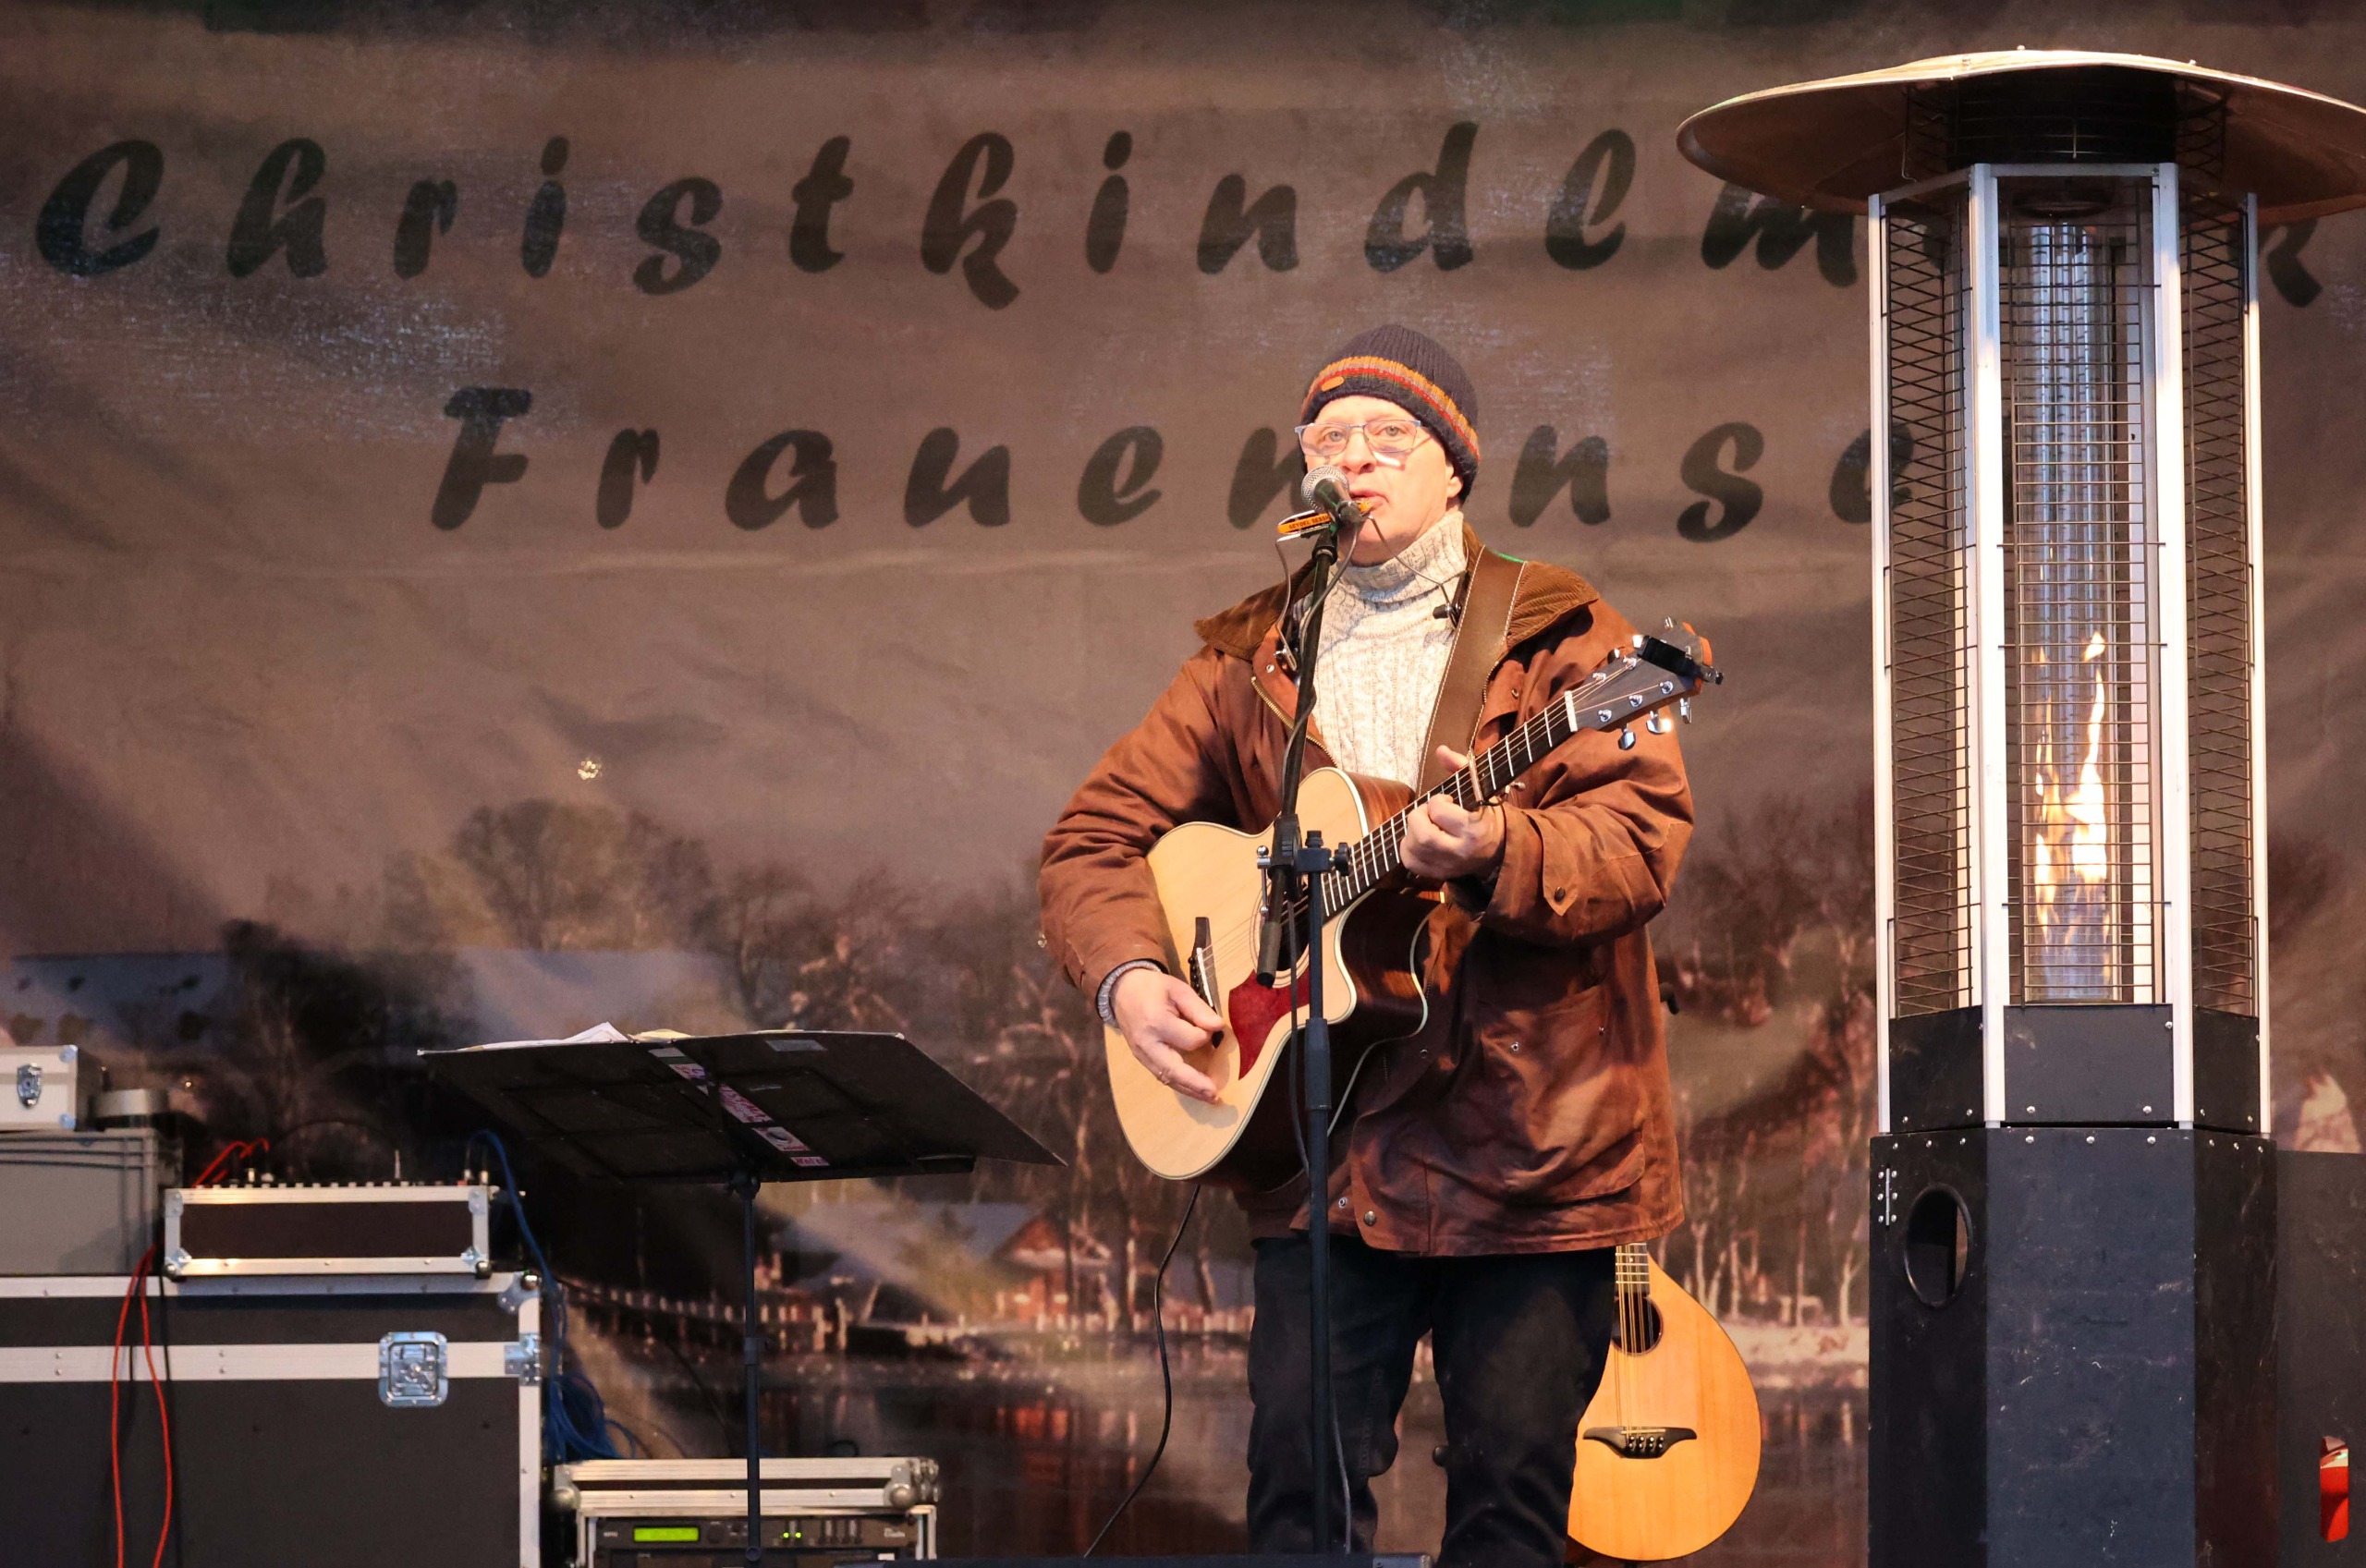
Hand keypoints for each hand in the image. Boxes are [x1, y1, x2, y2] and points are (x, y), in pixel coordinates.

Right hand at [1111, 967, 1224, 1104]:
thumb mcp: (1178, 989)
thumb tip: (1218, 1026)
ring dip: (1189, 1090)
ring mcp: (1141, 1054)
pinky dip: (1178, 1085)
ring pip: (1166, 1078)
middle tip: (1215, 1094)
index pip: (1190, 1040)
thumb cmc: (1152, 988)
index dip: (1205, 1035)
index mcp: (1157, 1022)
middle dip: (1195, 1084)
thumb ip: (1198, 1009)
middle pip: (1173, 1069)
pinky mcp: (1141, 1059)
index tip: (1212, 1026)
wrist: (1122, 991)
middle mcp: (1147, 1043)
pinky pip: (1160, 1076)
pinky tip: (1193, 1090)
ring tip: (1209, 1097)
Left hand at [1400, 746, 1506, 881]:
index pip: (1439, 810)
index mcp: (1474, 828)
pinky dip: (1407, 849)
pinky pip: (1411, 863)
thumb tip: (1441, 750)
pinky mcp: (1439, 874)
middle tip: (1429, 813)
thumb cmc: (1484, 814)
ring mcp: (1449, 866)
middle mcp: (1461, 851)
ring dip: (1412, 831)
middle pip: (1422, 834)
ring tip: (1425, 825)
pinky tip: (1417, 840)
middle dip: (1418, 817)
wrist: (1497, 849)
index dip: (1438, 801)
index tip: (1447, 801)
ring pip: (1414, 848)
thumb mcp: (1479, 789)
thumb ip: (1461, 767)